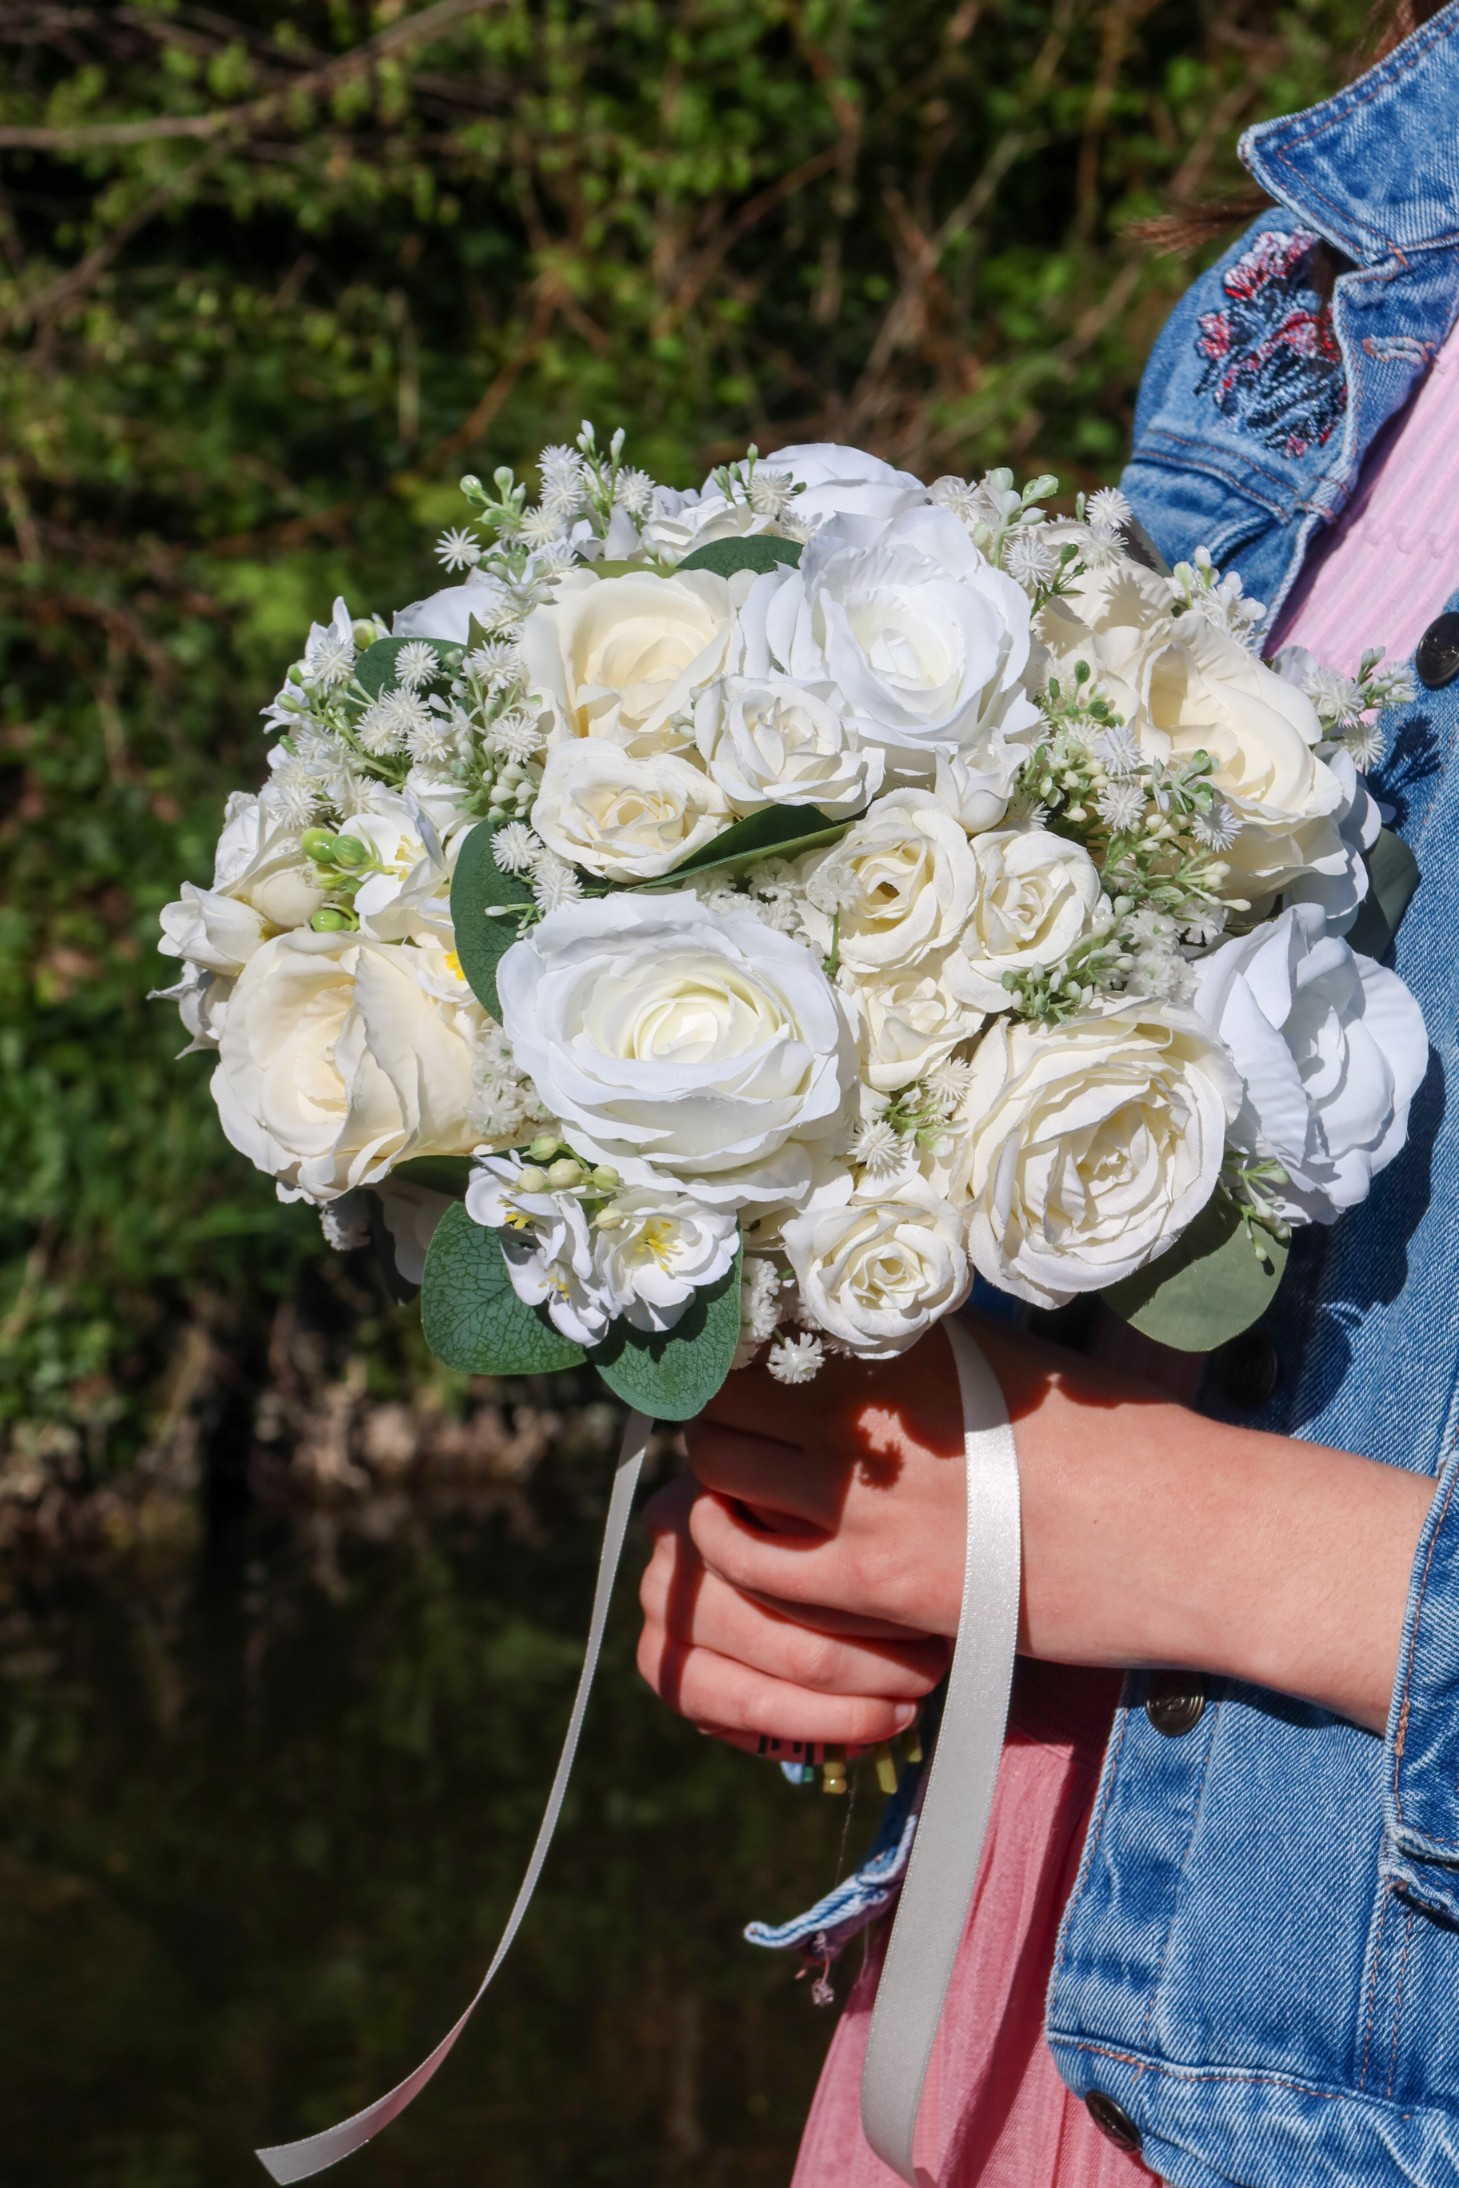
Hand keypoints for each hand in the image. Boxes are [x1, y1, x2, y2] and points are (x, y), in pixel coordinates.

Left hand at [638, 1315, 1432, 1745]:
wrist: (1195, 1534)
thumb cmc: (1127, 1443)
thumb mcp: (1014, 1364)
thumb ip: (924, 1352)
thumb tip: (859, 1339)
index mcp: (904, 1333)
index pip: (762, 1322)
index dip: (734, 1350)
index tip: (738, 1371)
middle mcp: (870, 1396)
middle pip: (721, 1395)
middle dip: (718, 1419)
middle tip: (744, 1442)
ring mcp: (865, 1491)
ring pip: (717, 1474)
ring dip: (722, 1486)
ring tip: (758, 1501)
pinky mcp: (874, 1580)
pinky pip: (754, 1565)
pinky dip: (751, 1564)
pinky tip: (791, 1564)